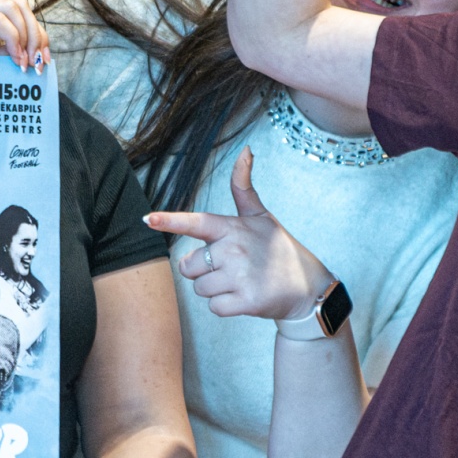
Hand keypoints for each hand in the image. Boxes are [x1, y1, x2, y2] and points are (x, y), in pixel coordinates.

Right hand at [0, 0, 46, 70]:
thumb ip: (3, 51)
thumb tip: (34, 55)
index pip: (18, 8)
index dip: (37, 31)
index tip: (43, 59)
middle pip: (20, 4)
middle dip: (37, 33)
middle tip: (39, 62)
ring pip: (13, 7)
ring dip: (27, 36)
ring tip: (24, 62)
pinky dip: (13, 39)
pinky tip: (13, 59)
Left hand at [146, 148, 335, 319]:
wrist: (308, 287)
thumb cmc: (278, 249)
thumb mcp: (262, 215)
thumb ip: (243, 187)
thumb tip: (245, 150)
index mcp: (234, 228)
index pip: (198, 222)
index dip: (171, 221)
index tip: (149, 219)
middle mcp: (235, 250)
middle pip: (188, 266)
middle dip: (202, 271)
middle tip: (230, 268)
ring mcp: (241, 276)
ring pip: (200, 288)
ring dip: (215, 290)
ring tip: (240, 282)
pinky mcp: (246, 301)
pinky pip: (214, 307)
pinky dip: (225, 306)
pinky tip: (244, 297)